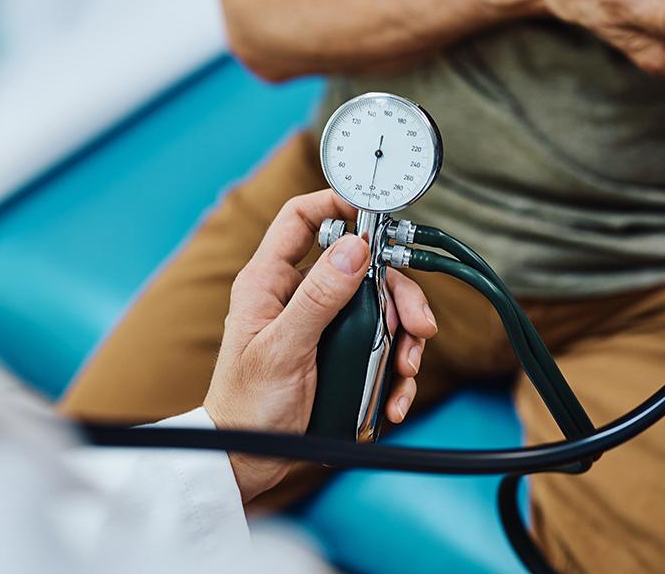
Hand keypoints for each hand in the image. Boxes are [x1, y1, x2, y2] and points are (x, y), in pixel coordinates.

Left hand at [203, 190, 437, 501]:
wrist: (248, 462)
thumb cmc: (247, 408)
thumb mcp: (284, 349)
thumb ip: (319, 298)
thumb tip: (355, 248)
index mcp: (270, 282)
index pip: (302, 218)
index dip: (336, 202)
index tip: (376, 210)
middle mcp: (299, 296)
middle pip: (362, 267)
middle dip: (397, 297)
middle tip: (417, 325)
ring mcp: (322, 325)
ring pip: (379, 307)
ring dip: (403, 338)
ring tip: (405, 369)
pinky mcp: (340, 354)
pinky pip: (381, 346)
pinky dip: (396, 369)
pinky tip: (394, 395)